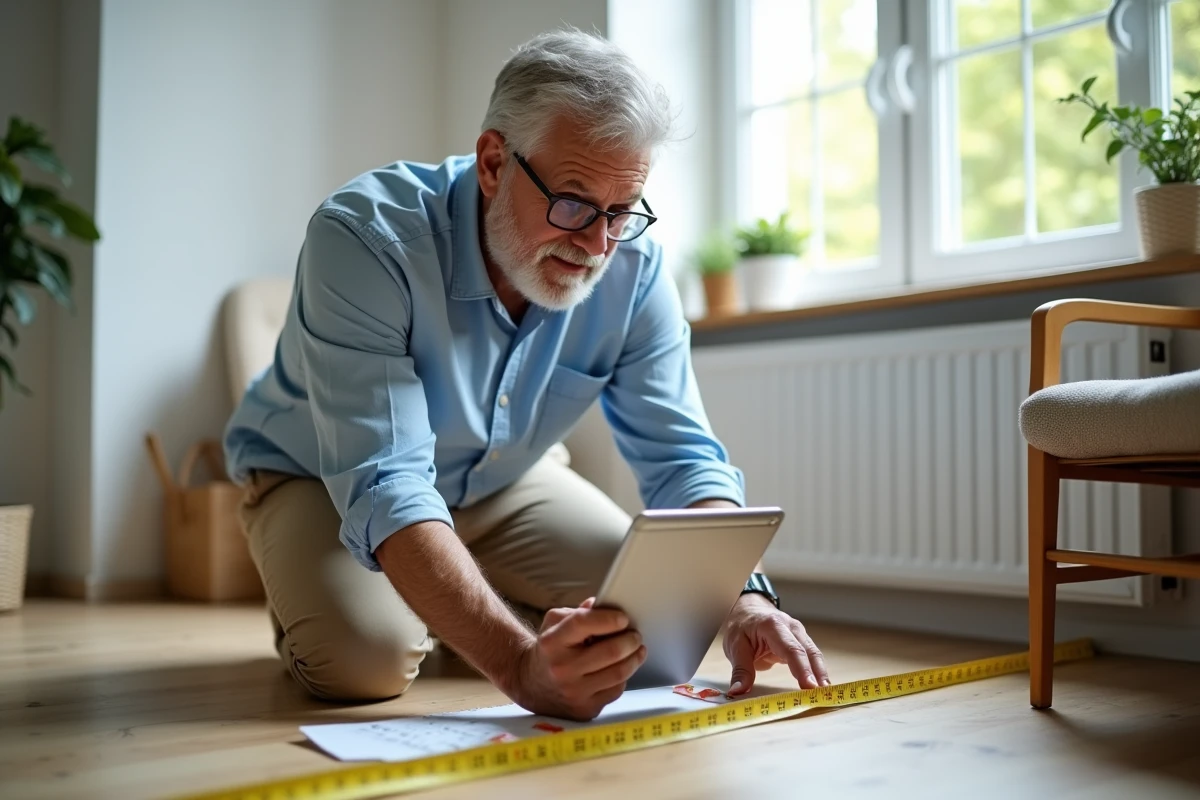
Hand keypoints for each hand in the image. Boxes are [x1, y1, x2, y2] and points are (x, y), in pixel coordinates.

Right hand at [507, 598, 646, 720]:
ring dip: (633, 658)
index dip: (609, 618)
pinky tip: (622, 668)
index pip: (583, 623)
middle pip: (610, 651)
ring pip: (618, 673)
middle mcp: (561, 669)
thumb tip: (606, 606)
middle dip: (630, 640)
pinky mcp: (585, 709)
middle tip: (635, 635)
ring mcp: (574, 692)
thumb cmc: (549, 650)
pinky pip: (615, 690)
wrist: (530, 684)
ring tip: (637, 649)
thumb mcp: (554, 624)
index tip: (623, 618)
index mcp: (552, 642)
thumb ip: (579, 612)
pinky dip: (623, 677)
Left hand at [722, 594, 830, 695]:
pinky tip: (822, 688)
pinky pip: (812, 658)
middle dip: (817, 674)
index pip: (791, 649)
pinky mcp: (802, 642)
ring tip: (827, 695)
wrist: (748, 611)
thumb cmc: (741, 626)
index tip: (809, 686)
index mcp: (773, 625)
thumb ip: (740, 670)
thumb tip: (737, 691)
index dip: (802, 669)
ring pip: (814, 655)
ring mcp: (799, 634)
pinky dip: (817, 672)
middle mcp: (791, 627)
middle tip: (822, 695)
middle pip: (808, 652)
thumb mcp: (734, 646)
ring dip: (821, 675)